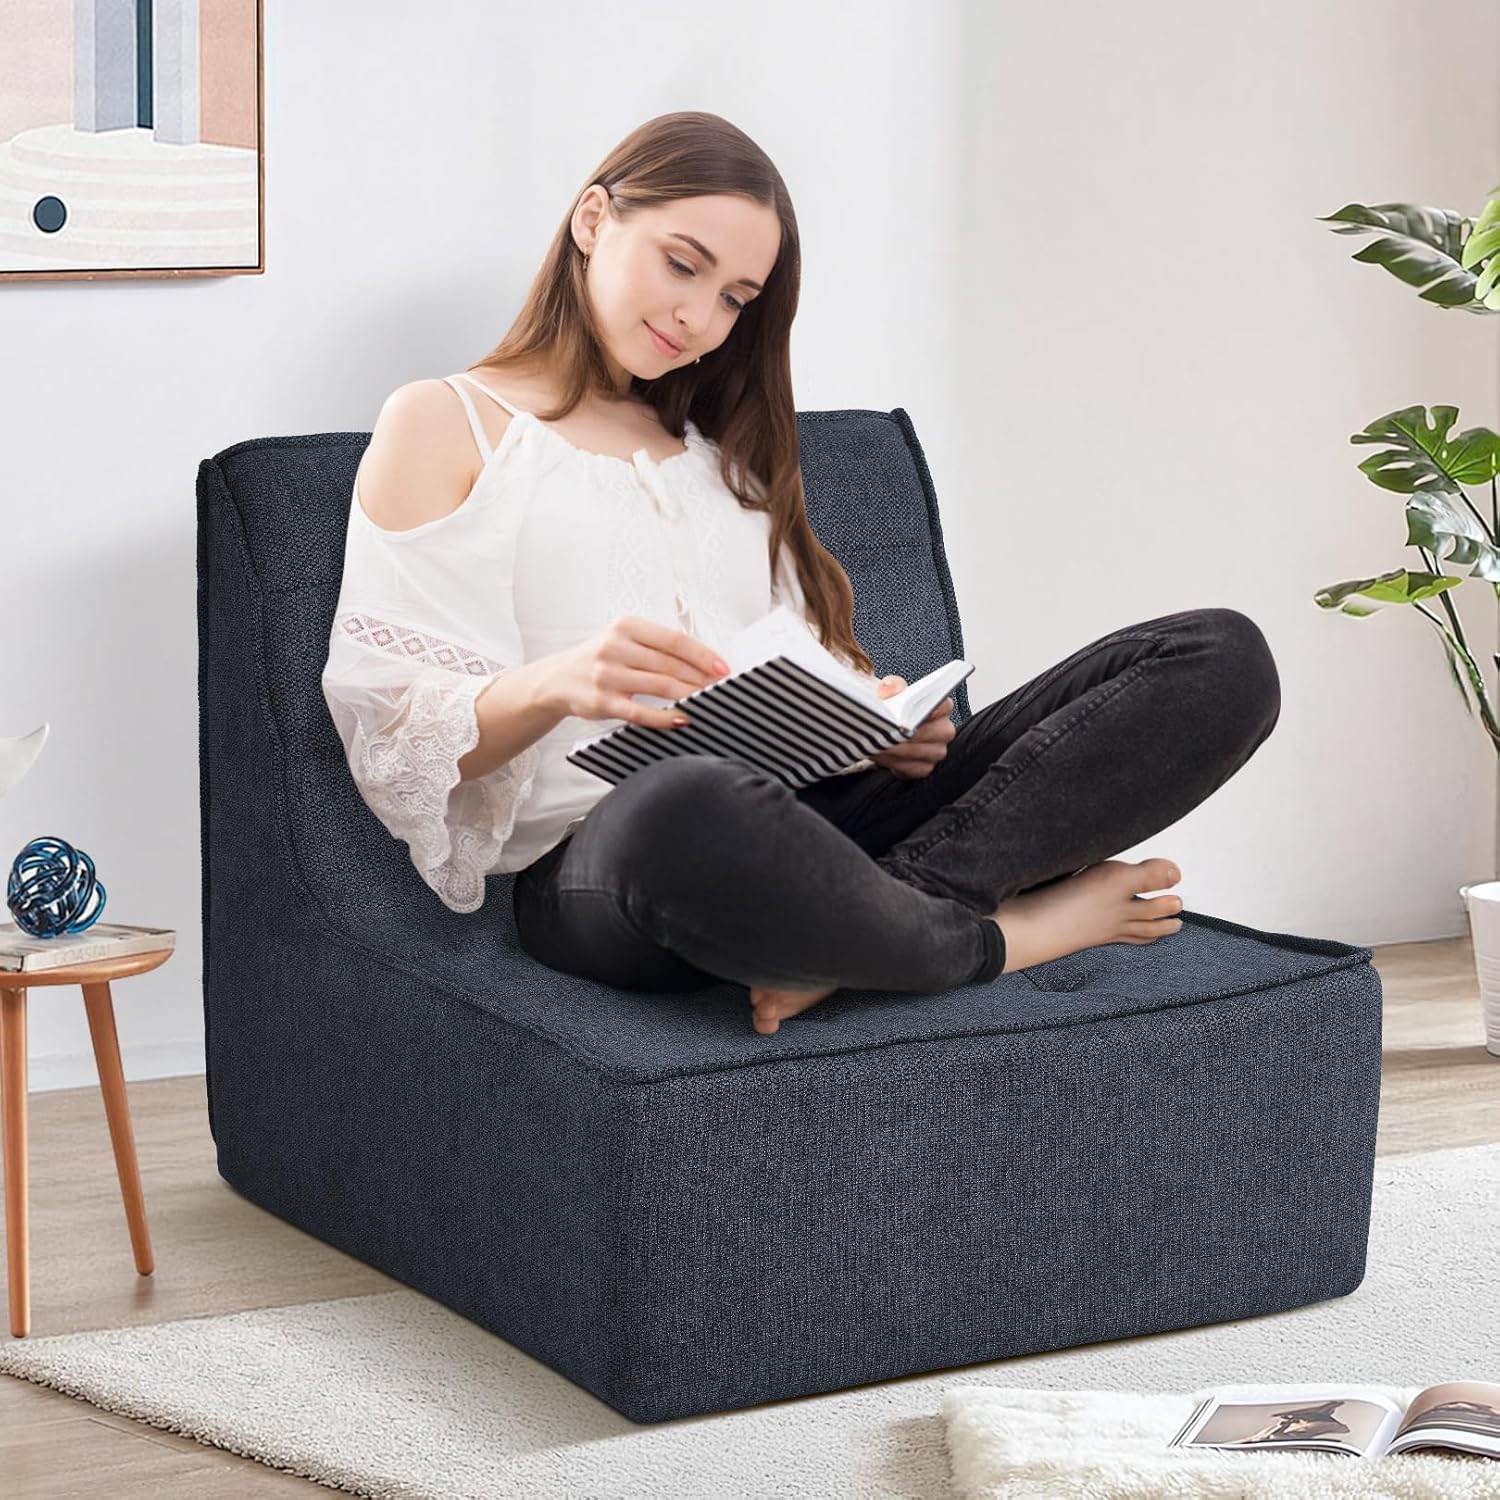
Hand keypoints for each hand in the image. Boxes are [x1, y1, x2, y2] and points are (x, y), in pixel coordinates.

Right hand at [547, 616, 729, 728]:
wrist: (558, 679)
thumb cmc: (599, 658)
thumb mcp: (623, 639)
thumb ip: (656, 645)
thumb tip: (702, 660)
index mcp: (625, 626)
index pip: (673, 640)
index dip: (702, 654)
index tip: (722, 667)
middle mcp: (614, 647)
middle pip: (670, 663)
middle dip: (701, 677)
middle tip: (721, 686)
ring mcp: (607, 675)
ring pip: (660, 685)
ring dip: (689, 694)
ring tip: (708, 699)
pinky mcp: (603, 702)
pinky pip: (642, 712)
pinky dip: (666, 717)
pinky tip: (683, 719)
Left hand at [871, 675, 953, 778]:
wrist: (885, 728)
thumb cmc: (892, 709)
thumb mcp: (890, 692)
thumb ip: (892, 686)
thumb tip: (888, 688)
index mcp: (941, 707)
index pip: (941, 705)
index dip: (924, 709)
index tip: (907, 712)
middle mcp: (944, 730)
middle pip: (926, 733)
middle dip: (902, 733)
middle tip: (882, 731)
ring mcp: (937, 751)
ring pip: (917, 752)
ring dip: (894, 749)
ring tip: (876, 742)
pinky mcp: (924, 768)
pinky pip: (910, 768)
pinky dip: (893, 762)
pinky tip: (880, 754)